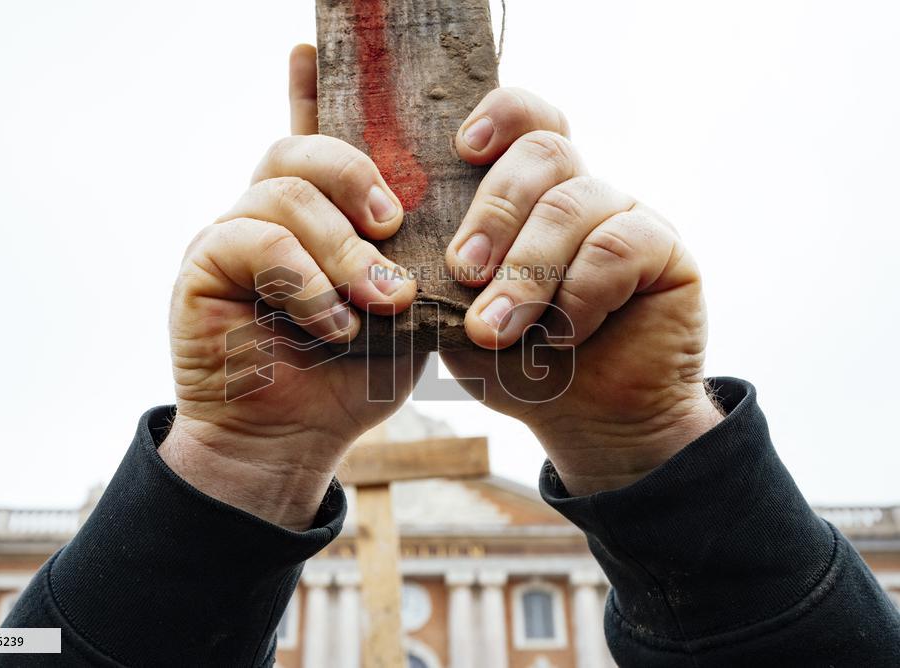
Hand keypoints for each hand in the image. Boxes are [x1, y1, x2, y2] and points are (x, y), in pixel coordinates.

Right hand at [160, 45, 425, 529]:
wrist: (290, 441)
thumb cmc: (350, 376)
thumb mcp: (403, 311)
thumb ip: (412, 259)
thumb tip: (436, 217)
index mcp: (315, 218)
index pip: (312, 136)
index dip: (311, 89)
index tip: (312, 47)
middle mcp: (267, 213)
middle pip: (303, 149)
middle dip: (359, 178)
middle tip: (395, 227)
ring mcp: (231, 233)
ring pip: (287, 191)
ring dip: (344, 250)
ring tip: (379, 300)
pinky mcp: (203, 264)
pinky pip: (260, 241)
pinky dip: (307, 284)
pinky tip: (332, 325)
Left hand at [440, 89, 722, 495]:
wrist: (587, 420)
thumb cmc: (516, 361)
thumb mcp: (459, 319)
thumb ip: (437, 276)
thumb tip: (398, 247)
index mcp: (529, 193)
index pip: (525, 120)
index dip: (499, 115)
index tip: (462, 148)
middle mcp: (580, 191)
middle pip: (543, 151)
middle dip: (493, 212)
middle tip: (462, 271)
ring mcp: (625, 215)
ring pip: (573, 205)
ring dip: (527, 272)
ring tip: (495, 330)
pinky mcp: (665, 250)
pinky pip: (618, 247)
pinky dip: (579, 296)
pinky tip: (563, 336)